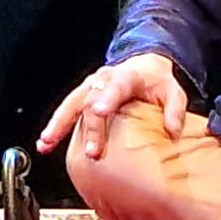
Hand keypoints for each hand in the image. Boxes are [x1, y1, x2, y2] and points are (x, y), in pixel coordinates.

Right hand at [36, 53, 186, 160]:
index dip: (106, 99)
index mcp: (126, 76)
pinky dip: (55, 126)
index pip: (115, 87)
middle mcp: (103, 79)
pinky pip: (66, 110)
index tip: (99, 112)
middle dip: (90, 127)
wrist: (143, 67)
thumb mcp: (173, 90)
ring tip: (47, 143)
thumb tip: (173, 131)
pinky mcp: (82, 96)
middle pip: (90, 101)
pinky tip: (45, 143)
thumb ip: (175, 109)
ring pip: (70, 104)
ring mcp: (90, 87)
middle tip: (92, 152)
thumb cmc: (156, 82)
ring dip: (58, 124)